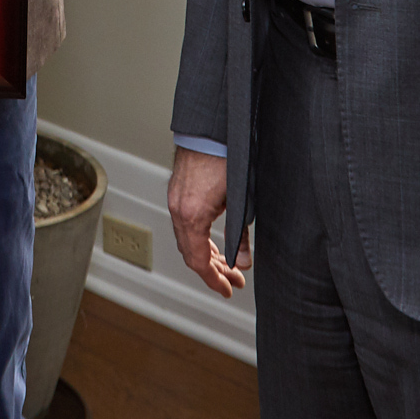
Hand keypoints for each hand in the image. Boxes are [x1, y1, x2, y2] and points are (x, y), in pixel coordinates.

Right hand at [166, 146, 250, 298]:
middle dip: (213, 270)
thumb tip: (243, 262)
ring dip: (207, 255)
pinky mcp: (178, 192)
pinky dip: (199, 239)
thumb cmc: (227, 157)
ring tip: (227, 264)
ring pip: (187, 240)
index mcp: (191, 216)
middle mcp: (178, 210)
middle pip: (191, 253)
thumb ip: (240, 235)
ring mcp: (175, 200)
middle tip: (234, 280)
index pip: (198, 261)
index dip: (214, 280)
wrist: (212, 128)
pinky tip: (214, 242)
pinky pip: (185, 225)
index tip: (228, 290)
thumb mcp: (240, 201)